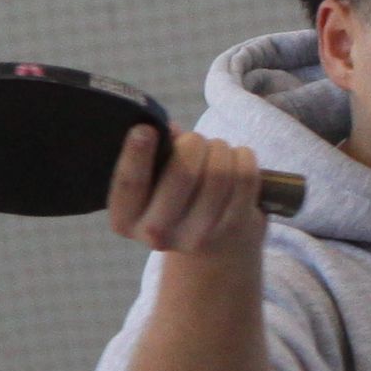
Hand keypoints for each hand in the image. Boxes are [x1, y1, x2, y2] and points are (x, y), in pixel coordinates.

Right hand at [106, 123, 273, 258]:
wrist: (211, 241)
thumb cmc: (172, 196)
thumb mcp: (151, 181)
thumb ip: (154, 156)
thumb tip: (167, 130)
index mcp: (126, 218)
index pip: (130, 184)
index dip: (137, 155)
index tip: (146, 128)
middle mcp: (157, 234)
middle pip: (183, 174)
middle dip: (193, 143)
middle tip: (195, 139)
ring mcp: (198, 236)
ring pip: (218, 172)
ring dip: (219, 148)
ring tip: (216, 149)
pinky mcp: (234, 228)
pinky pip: (245, 178)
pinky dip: (243, 156)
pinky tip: (237, 157)